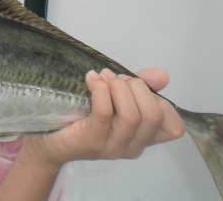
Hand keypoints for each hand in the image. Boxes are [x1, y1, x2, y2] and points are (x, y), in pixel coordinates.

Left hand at [24, 68, 184, 166]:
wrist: (48, 137)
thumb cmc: (83, 114)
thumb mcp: (115, 97)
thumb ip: (141, 87)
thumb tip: (163, 76)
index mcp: (143, 137)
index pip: (173, 127)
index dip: (160, 101)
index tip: (136, 85)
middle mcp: (132, 146)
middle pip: (153, 115)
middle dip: (136, 87)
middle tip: (114, 78)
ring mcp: (113, 147)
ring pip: (131, 115)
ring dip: (117, 87)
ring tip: (101, 78)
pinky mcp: (91, 141)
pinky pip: (105, 113)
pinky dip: (100, 90)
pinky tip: (90, 80)